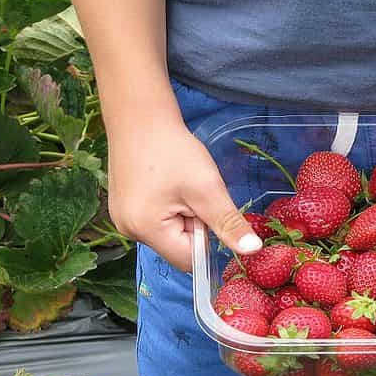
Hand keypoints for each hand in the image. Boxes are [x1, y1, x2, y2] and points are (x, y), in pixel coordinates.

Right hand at [107, 118, 261, 271]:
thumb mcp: (207, 188)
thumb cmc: (172, 150)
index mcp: (145, 230)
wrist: (139, 116)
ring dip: (184, 216)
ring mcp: (123, 221)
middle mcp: (128, 232)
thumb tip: (252, 250)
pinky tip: (169, 185)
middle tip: (194, 193)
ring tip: (180, 186)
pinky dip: (171, 209)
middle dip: (195, 226)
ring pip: (170, 234)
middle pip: (178, 248)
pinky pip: (158, 221)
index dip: (207, 239)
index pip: (189, 259)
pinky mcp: (125, 209)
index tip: (208, 209)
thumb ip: (228, 223)